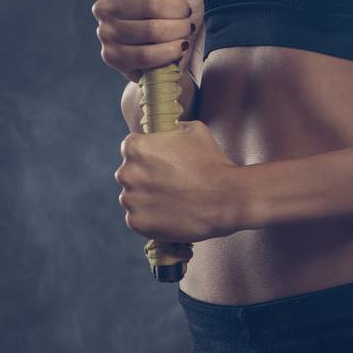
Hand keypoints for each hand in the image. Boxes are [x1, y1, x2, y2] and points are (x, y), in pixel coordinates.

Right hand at [92, 0, 202, 80]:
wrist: (173, 44)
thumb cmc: (174, 9)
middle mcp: (104, 5)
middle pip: (150, 4)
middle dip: (179, 11)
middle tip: (187, 15)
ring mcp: (105, 32)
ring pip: (150, 30)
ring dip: (178, 31)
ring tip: (184, 30)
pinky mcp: (112, 56)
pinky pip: (145, 55)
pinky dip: (169, 52)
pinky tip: (178, 47)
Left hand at [114, 121, 242, 242]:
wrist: (226, 198)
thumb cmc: (212, 161)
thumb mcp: (194, 129)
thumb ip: (172, 129)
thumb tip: (165, 132)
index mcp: (135, 147)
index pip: (131, 148)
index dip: (148, 154)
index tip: (162, 162)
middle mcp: (126, 173)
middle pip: (130, 174)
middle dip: (146, 177)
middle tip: (170, 183)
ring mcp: (130, 200)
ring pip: (133, 198)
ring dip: (147, 199)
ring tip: (173, 200)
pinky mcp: (137, 223)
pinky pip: (138, 219)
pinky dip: (151, 218)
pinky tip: (171, 214)